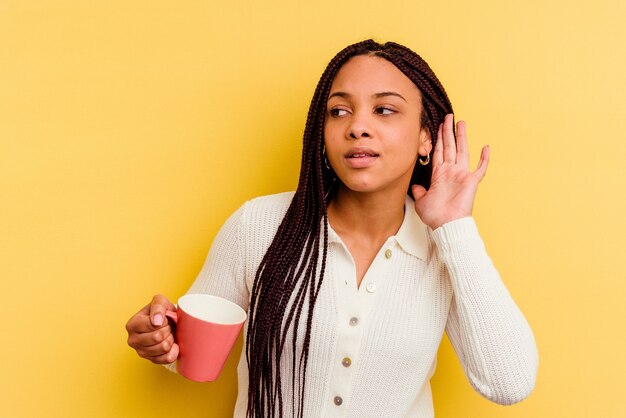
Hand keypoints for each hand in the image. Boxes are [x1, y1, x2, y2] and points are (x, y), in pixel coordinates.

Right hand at [125, 294, 178, 363]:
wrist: (169, 323)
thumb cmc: (162, 312)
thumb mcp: (160, 302)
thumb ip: (157, 307)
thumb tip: (156, 321)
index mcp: (132, 325)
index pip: (152, 325)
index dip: (163, 321)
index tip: (163, 319)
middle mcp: (133, 340)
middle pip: (157, 337)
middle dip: (167, 330)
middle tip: (167, 327)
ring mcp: (141, 352)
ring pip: (163, 348)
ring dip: (171, 339)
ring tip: (168, 334)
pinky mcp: (151, 360)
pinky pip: (167, 358)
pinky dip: (174, 350)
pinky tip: (172, 344)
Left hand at [411, 114, 488, 229]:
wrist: (447, 225)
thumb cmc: (435, 216)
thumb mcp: (421, 201)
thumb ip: (419, 191)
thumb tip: (415, 187)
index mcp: (439, 175)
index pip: (438, 153)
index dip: (438, 139)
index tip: (438, 127)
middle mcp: (451, 172)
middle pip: (449, 147)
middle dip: (448, 131)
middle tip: (448, 117)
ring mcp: (462, 175)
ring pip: (462, 151)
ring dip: (461, 136)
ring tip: (461, 122)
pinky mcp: (472, 181)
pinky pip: (480, 168)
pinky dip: (484, 159)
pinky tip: (486, 147)